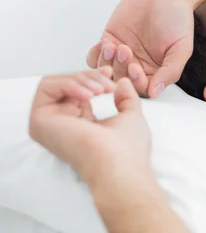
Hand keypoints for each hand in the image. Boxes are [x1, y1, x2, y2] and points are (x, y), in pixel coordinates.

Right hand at [29, 67, 151, 182]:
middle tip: (108, 84)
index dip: (93, 76)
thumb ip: (126, 98)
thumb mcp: (132, 116)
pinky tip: (89, 95)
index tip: (110, 72)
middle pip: (66, 84)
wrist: (120, 166)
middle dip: (90, 77)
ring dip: (81, 79)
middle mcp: (61, 123)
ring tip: (101, 90)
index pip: (77, 89)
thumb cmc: (128, 149)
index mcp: (79, 122)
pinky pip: (47, 87)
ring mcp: (48, 123)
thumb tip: (122, 82)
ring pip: (56, 83)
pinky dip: (70, 83)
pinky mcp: (39, 121)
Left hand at [87, 0, 194, 97]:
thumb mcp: (181, 47)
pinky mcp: (109, 40)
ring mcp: (122, 55)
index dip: (136, 82)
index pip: (142, 89)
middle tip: (126, 50)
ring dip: (107, 62)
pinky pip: (95, 57)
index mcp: (156, 72)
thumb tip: (155, 93)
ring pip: (106, 71)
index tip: (136, 68)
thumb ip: (170, 71)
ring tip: (115, 45)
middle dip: (120, 69)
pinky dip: (96, 55)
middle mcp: (138, 66)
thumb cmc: (178, 18)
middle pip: (121, 81)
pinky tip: (106, 43)